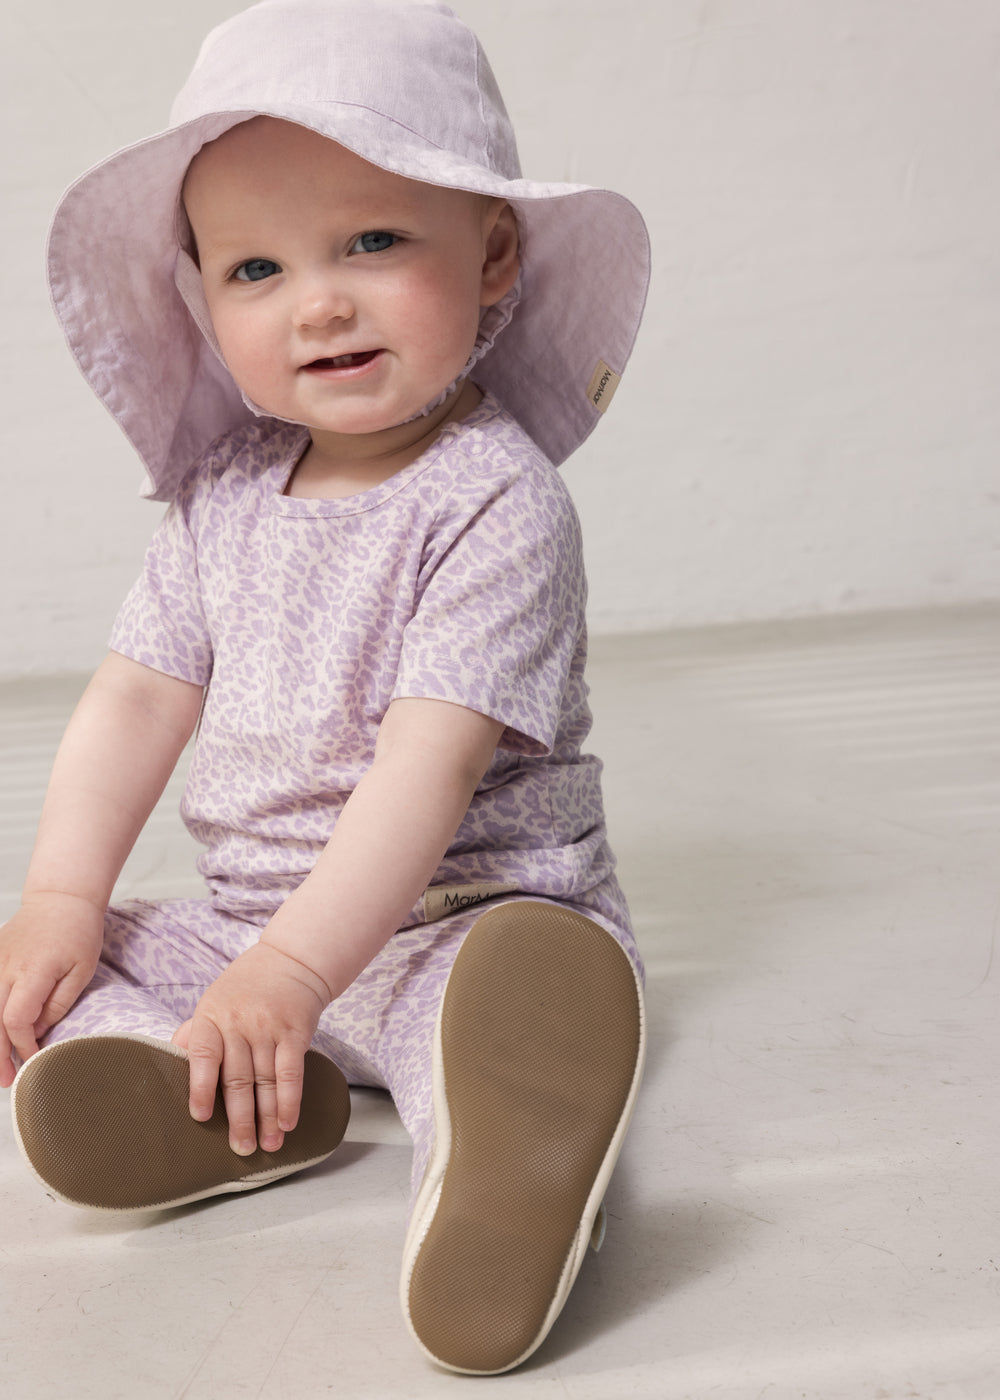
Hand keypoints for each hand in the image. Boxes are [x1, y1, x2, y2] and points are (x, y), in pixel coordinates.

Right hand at [0, 894, 104, 1086]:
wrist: (60, 898)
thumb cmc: (77, 932)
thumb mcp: (83, 970)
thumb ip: (58, 1003)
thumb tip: (37, 1032)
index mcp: (32, 971)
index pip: (16, 1019)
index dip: (23, 1046)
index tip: (34, 1060)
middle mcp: (6, 967)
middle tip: (6, 1081)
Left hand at [172, 943, 330, 1156]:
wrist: (292, 960)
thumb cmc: (246, 987)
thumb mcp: (213, 1002)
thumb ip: (195, 1034)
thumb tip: (168, 1062)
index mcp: (211, 1017)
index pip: (203, 1055)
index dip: (201, 1088)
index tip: (201, 1117)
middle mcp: (239, 1023)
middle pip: (238, 1078)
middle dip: (240, 1118)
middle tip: (240, 1148)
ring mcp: (268, 1027)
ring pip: (266, 1081)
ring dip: (268, 1117)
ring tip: (267, 1146)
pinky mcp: (295, 1031)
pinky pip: (291, 1072)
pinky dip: (290, 1100)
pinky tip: (287, 1123)